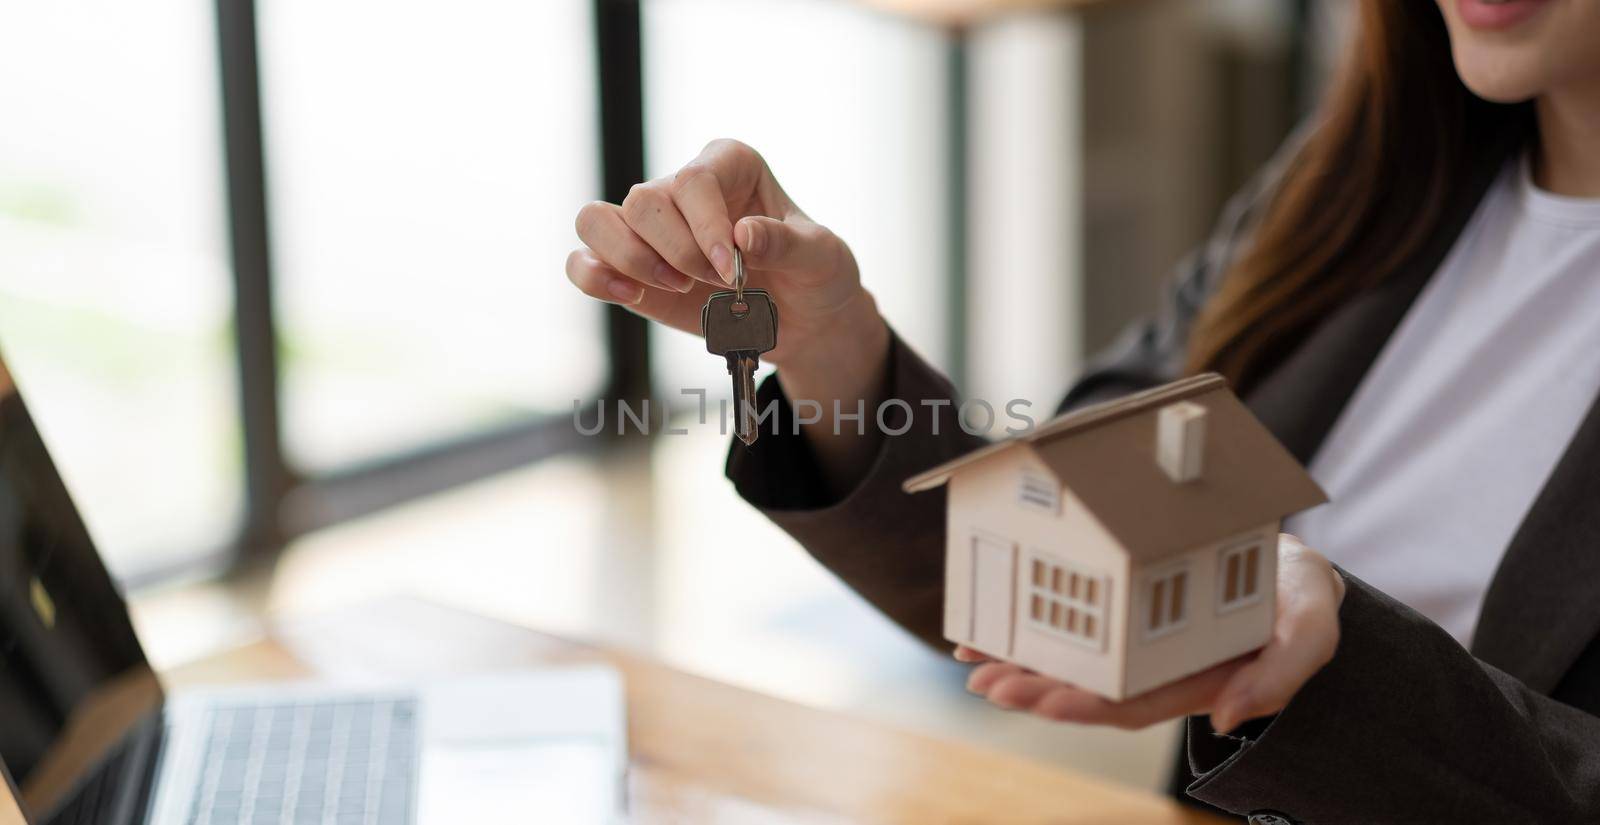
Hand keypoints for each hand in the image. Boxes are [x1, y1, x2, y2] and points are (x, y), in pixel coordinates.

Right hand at [567, 139, 877, 369]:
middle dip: (678, 252)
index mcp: (730, 164)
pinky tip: (629, 296)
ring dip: (631, 260)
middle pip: (644, 201)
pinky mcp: (631, 269)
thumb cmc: (816, 275)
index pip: (694, 180)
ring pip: (598, 221)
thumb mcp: (822, 257)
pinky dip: (594, 278)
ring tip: (677, 288)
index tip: (731, 268)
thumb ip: (787, 244)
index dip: (706, 227)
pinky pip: (583, 261)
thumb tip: (743, 235)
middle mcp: (684, 188)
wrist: (806, 320)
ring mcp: (652, 229)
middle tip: (718, 283)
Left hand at [961, 534, 1345, 733]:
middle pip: (1087, 686)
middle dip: (1034, 687)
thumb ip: (1279, 678)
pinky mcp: (1128, 610)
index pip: (1132, 703)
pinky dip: (1033, 624)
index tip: (1045, 702)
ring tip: (972, 658)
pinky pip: (1074, 623)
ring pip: (1072, 659)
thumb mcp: (1311, 634)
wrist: (1296, 571)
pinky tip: (993, 625)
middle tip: (986, 681)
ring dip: (1021, 660)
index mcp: (1197, 679)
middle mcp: (1157, 667)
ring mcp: (1139, 641)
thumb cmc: (1302, 602)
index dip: (1086, 705)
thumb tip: (1229, 720)